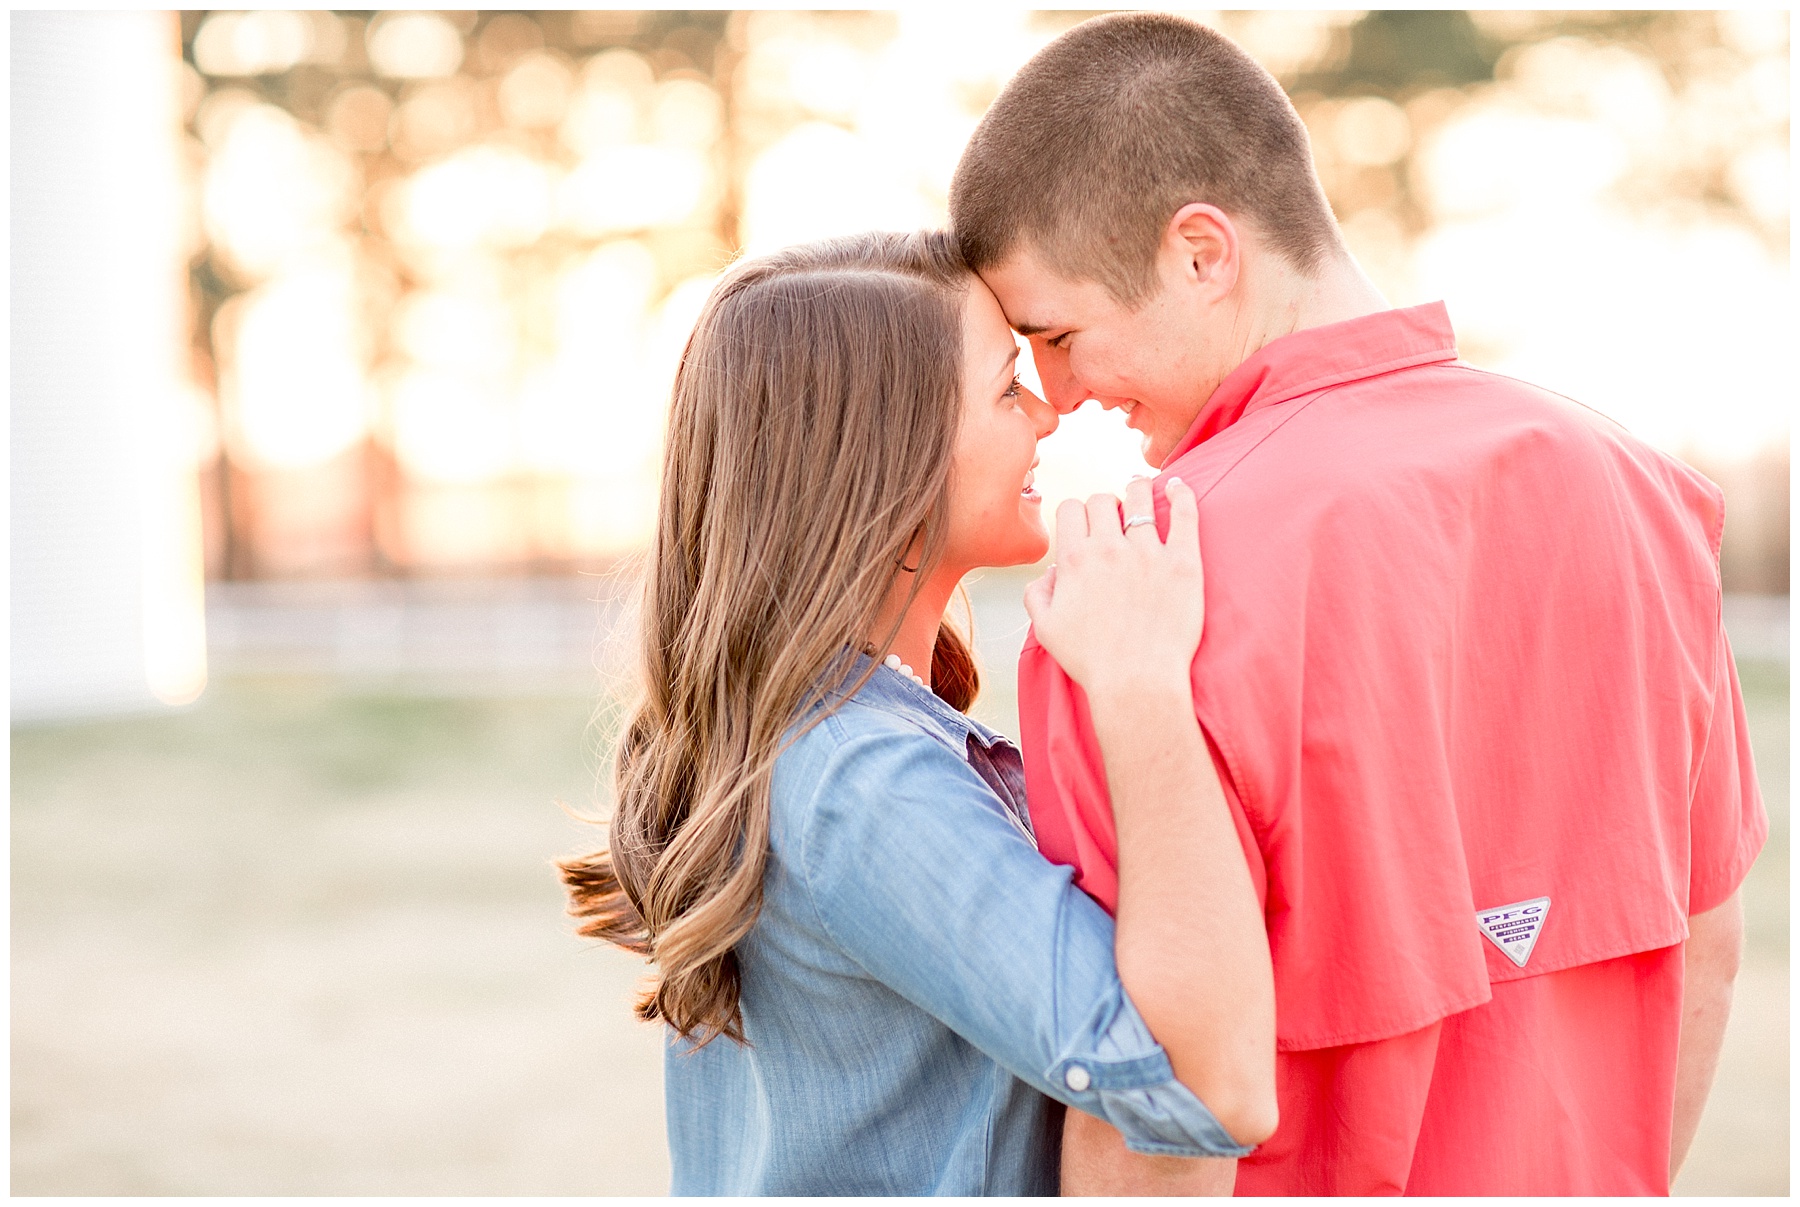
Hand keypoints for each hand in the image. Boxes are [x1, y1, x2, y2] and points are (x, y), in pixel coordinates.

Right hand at [1022, 475, 1203, 699]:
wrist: (1136, 684)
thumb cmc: (1090, 662)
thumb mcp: (1045, 630)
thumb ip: (1037, 594)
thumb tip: (1051, 571)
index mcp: (1074, 560)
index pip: (1070, 509)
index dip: (1075, 514)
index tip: (1085, 526)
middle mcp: (1107, 549)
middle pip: (1101, 499)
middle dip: (1104, 505)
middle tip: (1113, 519)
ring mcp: (1147, 553)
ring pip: (1139, 498)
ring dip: (1137, 491)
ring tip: (1142, 494)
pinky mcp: (1182, 563)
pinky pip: (1184, 514)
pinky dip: (1182, 494)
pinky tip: (1179, 486)